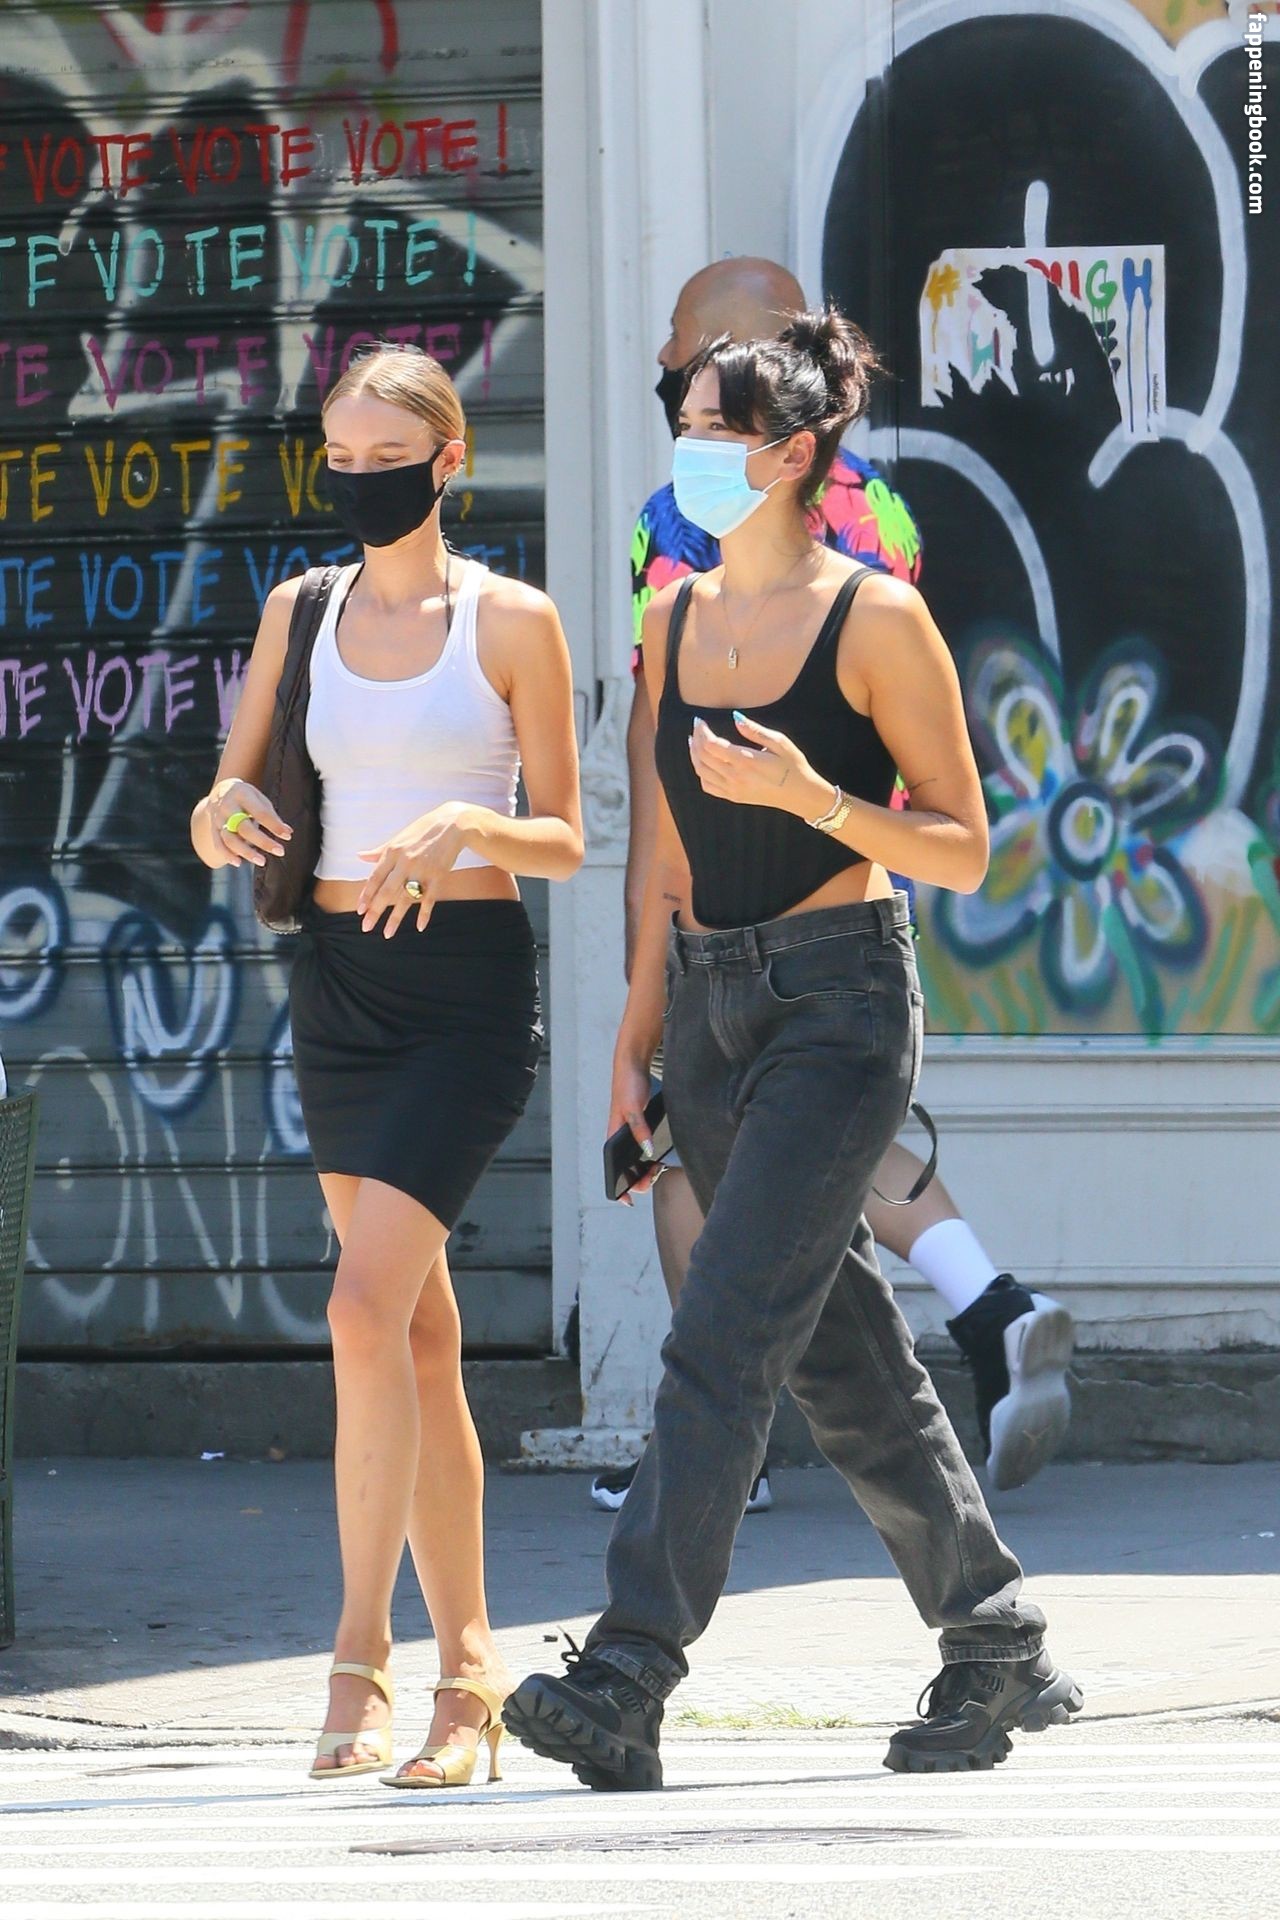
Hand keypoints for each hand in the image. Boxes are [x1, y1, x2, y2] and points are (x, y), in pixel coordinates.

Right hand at [206, 779, 291, 868]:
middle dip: (263, 841)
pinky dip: (227, 855)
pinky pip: (218, 844)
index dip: (274, 825)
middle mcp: (228, 807)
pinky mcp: (213, 829)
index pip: (260, 812)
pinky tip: (238, 863)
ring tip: (262, 861)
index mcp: (242, 794)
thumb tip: (288, 832)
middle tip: (280, 851)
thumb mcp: (259, 799)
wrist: (220, 792)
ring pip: (230, 839)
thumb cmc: (246, 798)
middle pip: (244, 827)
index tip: (287, 836)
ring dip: (246, 852)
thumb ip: (271, 815)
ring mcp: (218, 819)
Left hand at [356, 802, 474, 935]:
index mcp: (393, 852)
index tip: (360, 910)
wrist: (453, 824)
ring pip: (406, 899)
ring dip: (396, 918)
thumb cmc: (424, 830)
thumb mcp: (399, 837)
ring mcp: (422, 871)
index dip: (366, 895)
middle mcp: (405, 863)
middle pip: (387, 891)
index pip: (375, 878)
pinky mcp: (438, 876)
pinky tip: (419, 927)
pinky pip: (429, 899)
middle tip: (366, 927)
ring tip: (387, 934)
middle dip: (375, 911)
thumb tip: (360, 856)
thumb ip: (380, 851)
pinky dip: (424, 914)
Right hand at [607, 1054, 658, 1205]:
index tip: (628, 1200)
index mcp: (612, 1137)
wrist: (633, 1066)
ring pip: (637, 1161)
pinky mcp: (641, 1128)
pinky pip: (644, 1150)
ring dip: (646, 1170)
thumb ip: (639, 1130)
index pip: (611, 1169)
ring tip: (658, 1169)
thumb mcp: (633, 1108)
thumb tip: (648, 1151)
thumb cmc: (627, 1085)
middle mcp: (620, 1139)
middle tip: (654, 1176)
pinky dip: (651, 1158)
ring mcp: (631, 1134)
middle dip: (639, 1179)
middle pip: (627, 1169)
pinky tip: (660, 1160)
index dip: (618, 1187)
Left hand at [688, 713, 818, 812]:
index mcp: (745, 761)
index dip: (701, 731)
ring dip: (694, 755)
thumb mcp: (779, 742)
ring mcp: (733, 789)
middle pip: (702, 756)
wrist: (801, 795)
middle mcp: (735, 777)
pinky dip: (701, 773)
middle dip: (696, 738)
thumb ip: (755, 731)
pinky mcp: (734, 797)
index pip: (711, 745)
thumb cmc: (793, 766)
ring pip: (701, 771)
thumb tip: (735, 717)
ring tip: (694, 742)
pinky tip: (703, 763)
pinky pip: (708, 786)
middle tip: (697, 727)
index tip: (700, 720)